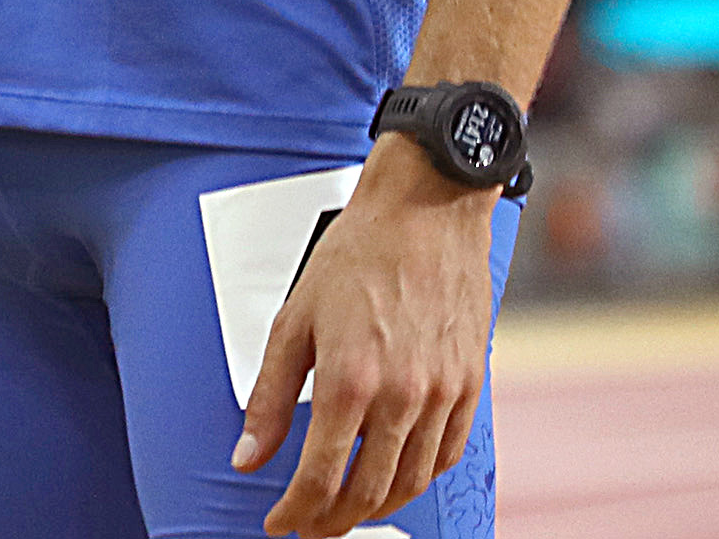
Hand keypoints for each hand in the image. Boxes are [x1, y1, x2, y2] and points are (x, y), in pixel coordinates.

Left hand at [232, 145, 494, 536]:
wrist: (426, 210)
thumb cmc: (356, 254)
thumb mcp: (293, 320)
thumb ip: (271, 396)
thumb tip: (247, 455)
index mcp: (351, 380)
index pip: (320, 476)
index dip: (295, 512)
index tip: (279, 526)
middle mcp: (403, 395)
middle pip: (369, 492)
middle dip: (334, 521)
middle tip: (309, 527)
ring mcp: (443, 394)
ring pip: (411, 481)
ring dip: (376, 507)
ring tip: (346, 510)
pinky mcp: (471, 385)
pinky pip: (447, 454)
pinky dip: (418, 478)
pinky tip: (396, 477)